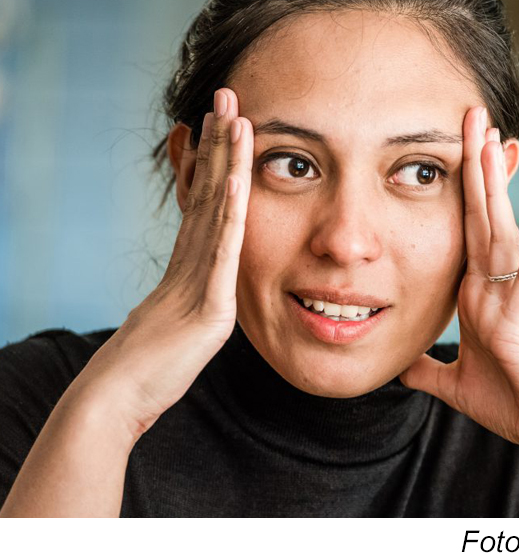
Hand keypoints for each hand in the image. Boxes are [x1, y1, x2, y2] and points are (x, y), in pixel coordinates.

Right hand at [83, 88, 253, 436]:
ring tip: (234, 116)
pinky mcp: (207, 305)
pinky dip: (231, 214)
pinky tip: (240, 180)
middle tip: (225, 96)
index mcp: (185, 268)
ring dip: (227, 163)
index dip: (212, 163)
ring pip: (216, 211)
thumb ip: (189, 303)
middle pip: (208, 193)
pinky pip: (222, 252)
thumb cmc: (145, 370)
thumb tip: (197, 294)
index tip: (220, 124)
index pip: (204, 204)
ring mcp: (197, 279)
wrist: (116, 399)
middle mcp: (190, 263)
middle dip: (219, 144)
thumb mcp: (172, 326)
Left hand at [398, 107, 518, 499]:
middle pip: (483, 217)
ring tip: (496, 144)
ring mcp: (513, 301)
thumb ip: (426, 370)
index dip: (460, 191)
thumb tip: (399, 368)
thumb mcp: (453, 383)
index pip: (465, 231)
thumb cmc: (512, 402)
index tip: (456, 149)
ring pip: (504, 234)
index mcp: (477, 295)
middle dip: (476, 168)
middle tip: (472, 117)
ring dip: (500, 190)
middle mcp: (496, 288)